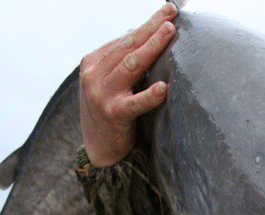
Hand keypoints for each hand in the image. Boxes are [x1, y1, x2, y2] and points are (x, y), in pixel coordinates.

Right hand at [79, 3, 177, 166]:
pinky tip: (164, 88)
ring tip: (169, 32)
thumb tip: (137, 31)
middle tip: (171, 13)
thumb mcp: (110, 82)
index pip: (124, 39)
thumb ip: (121, 61)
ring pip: (130, 65)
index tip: (167, 11)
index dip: (146, 24)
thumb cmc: (110, 111)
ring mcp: (101, 93)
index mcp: (93, 62)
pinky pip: (135, 103)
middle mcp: (94, 74)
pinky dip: (149, 95)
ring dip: (152, 47)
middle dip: (151, 27)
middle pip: (128, 46)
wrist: (99, 149)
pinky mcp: (113, 114)